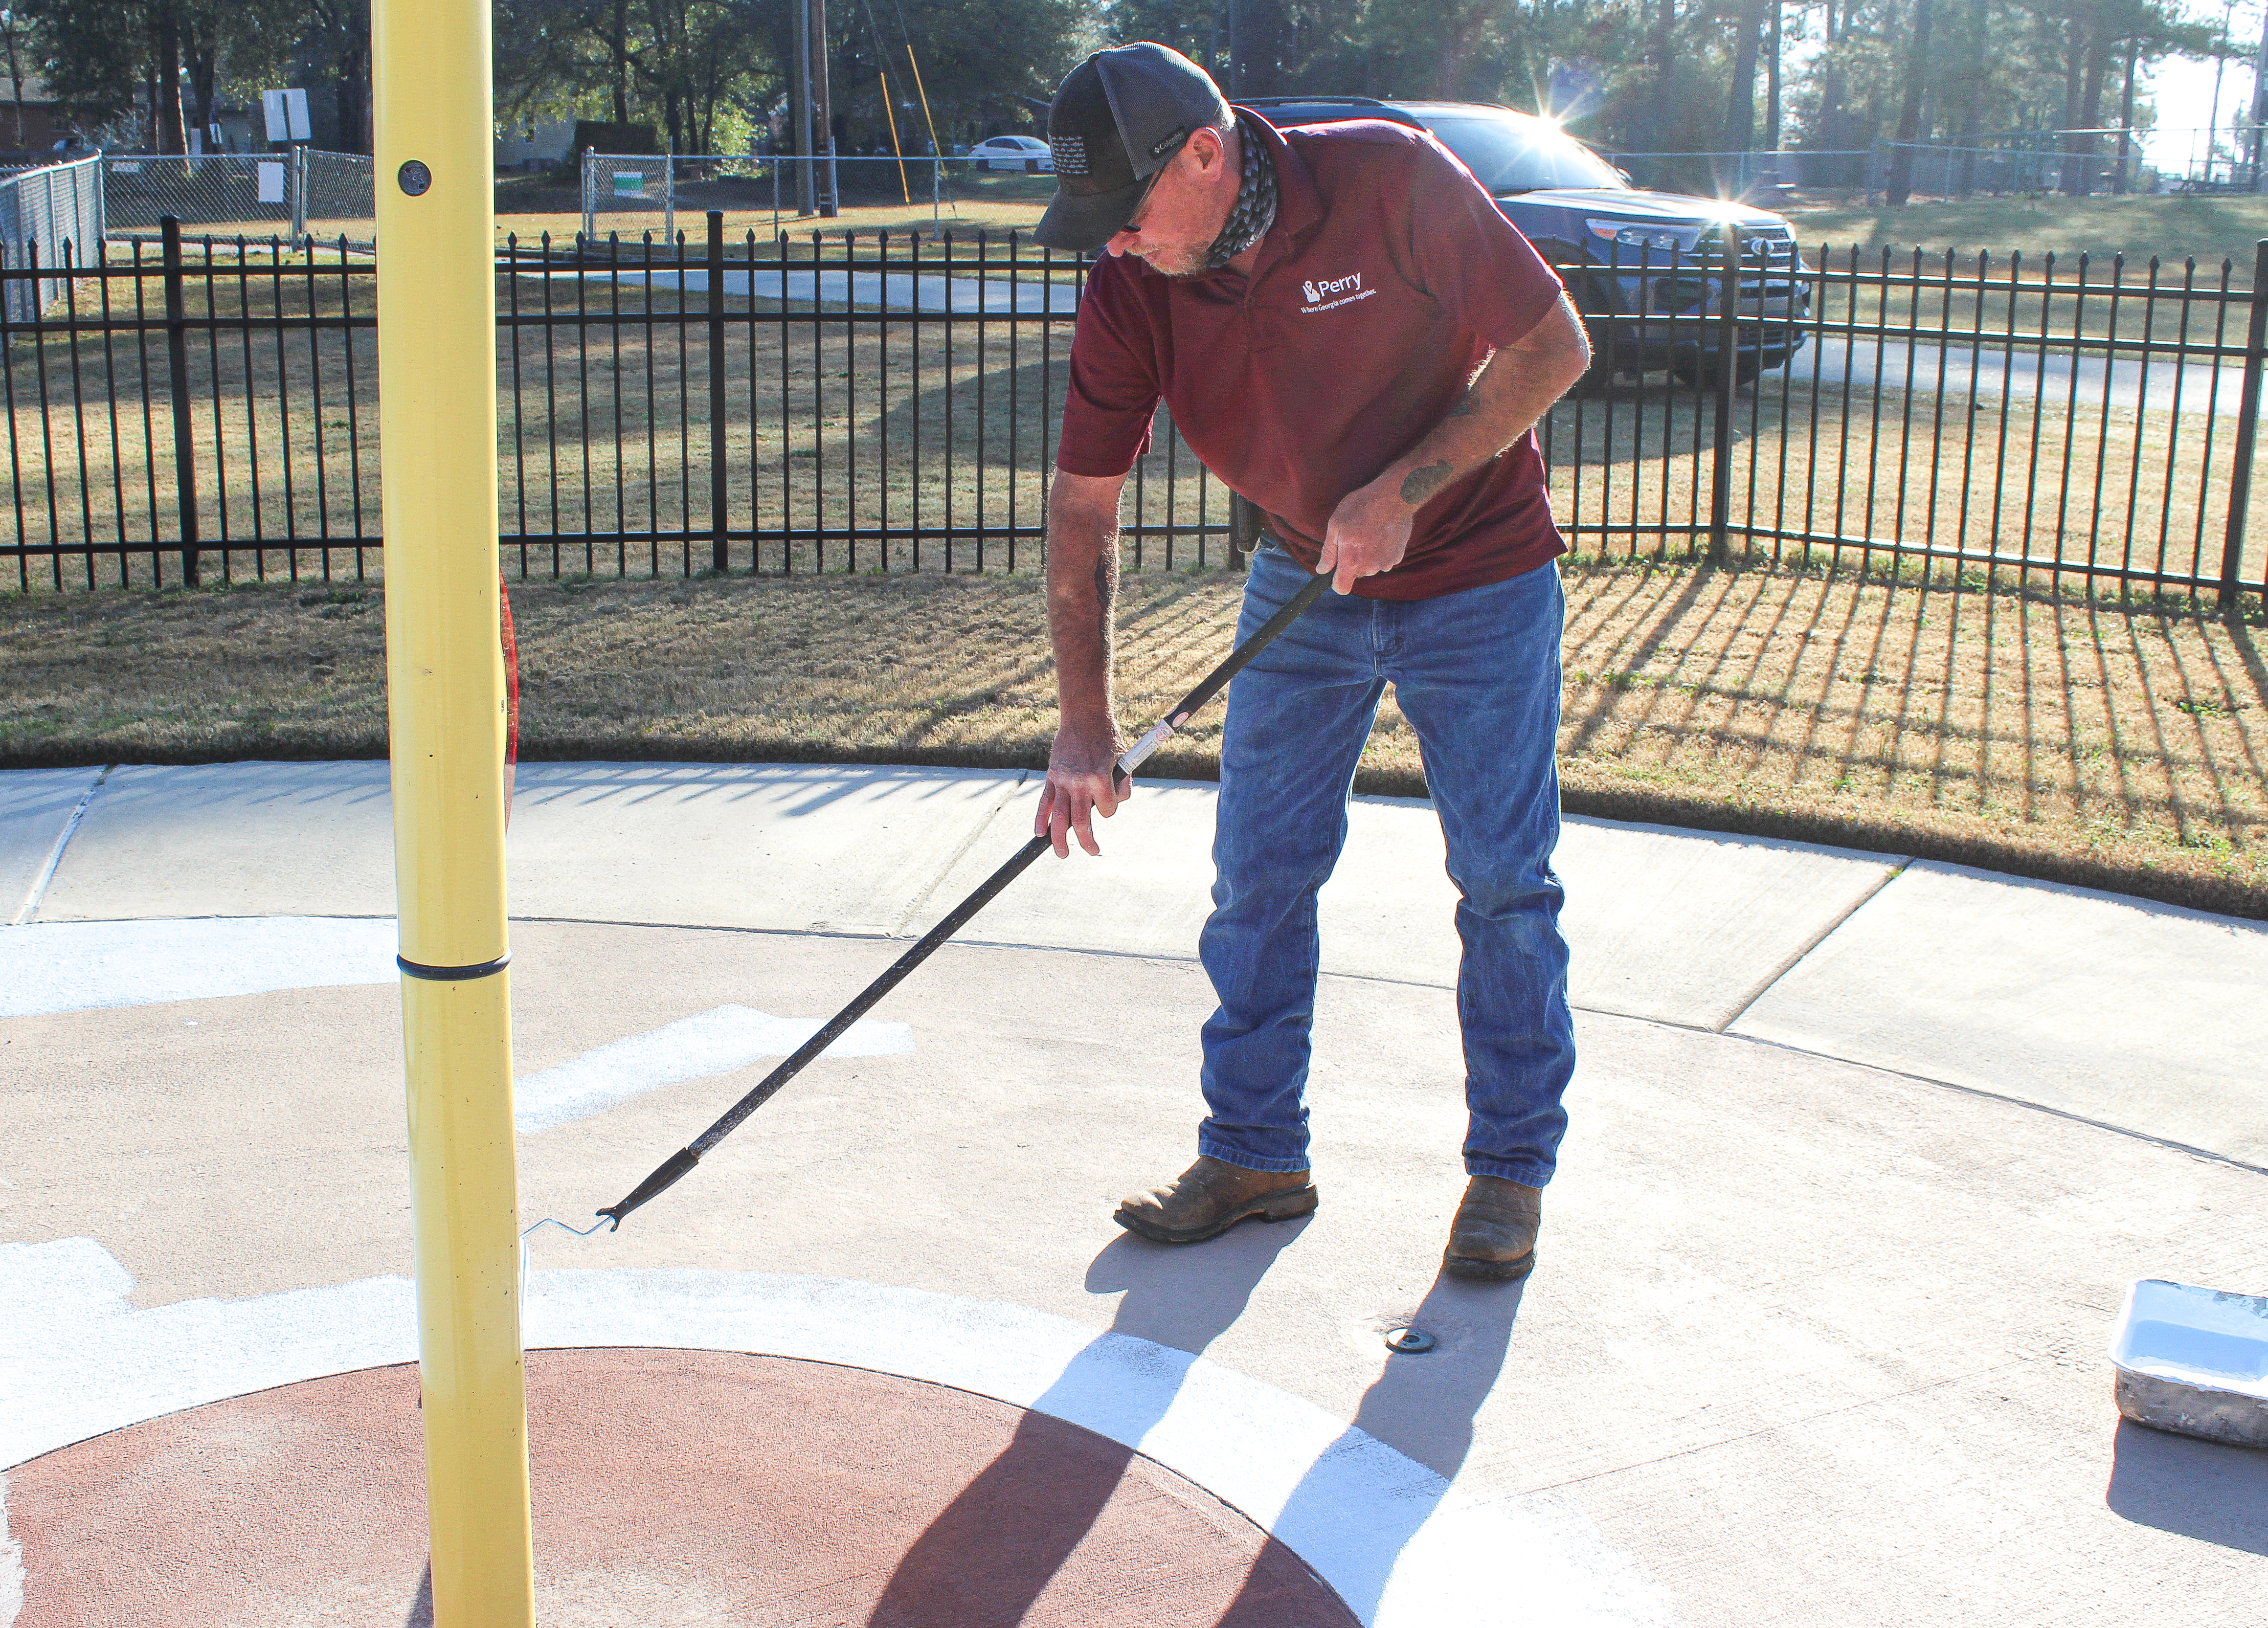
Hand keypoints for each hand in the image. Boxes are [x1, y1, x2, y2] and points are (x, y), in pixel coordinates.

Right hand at [1035, 722, 1128, 856]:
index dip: (1110, 810)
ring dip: (1060, 839)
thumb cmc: (1108, 739)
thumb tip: (1112, 805)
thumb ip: (1120, 784)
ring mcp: (1063, 780)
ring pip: (1059, 817)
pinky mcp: (1052, 776)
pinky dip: (1041, 818)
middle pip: (1081, 822)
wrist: (1085, 717)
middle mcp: (1079, 782)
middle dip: (1087, 841)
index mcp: (1099, 778)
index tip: (1110, 804)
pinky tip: (1040, 833)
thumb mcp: (1123, 760)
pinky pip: (1044, 802)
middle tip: (1092, 851)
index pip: (1107, 810)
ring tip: (1063, 853)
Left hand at [1317, 474, 1420, 594]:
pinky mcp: (1398, 556)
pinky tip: (1381, 534)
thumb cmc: (1361, 507)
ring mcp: (1386, 563)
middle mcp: (1370, 567)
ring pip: (1371, 567)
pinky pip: (1384, 560)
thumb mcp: (1336, 525)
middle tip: (1354, 538)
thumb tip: (1322, 570)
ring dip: (1368, 556)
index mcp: (1352, 561)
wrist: (1393, 497)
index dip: (1336, 581)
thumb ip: (1328, 552)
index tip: (1336, 571)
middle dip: (1353, 561)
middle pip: (1356, 574)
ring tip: (1369, 534)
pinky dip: (1381, 551)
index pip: (1341, 588)